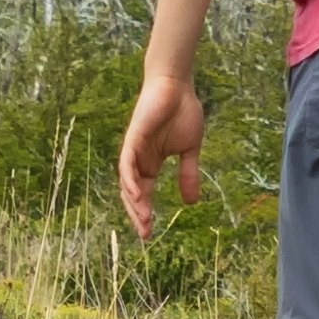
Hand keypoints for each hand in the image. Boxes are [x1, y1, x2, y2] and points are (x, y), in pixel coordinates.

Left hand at [117, 60, 205, 234]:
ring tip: (144, 219)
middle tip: (145, 233)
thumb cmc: (183, 111)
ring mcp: (134, 149)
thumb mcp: (190, 150)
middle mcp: (139, 160)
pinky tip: (138, 194)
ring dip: (134, 202)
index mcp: (151, 163)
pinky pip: (127, 163)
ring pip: (127, 182)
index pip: (144, 194)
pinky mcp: (133, 138)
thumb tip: (192, 202)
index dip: (145, 213)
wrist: (178, 85)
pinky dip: (130, 179)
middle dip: (137, 214)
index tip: (150, 234)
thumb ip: (188, 174)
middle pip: (132, 193)